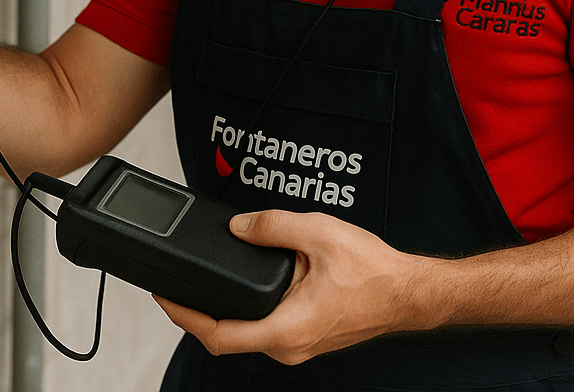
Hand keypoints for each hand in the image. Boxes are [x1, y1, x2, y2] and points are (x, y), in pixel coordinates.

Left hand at [153, 209, 429, 365]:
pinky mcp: (306, 337)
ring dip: (227, 308)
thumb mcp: (317, 233)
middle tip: (177, 286)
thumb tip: (239, 227)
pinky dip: (250, 307)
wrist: (409, 293)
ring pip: (248, 331)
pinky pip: (267, 326)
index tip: (164, 298)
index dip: (184, 317)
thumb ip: (272, 226)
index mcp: (285, 330)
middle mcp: (288, 347)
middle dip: (199, 311)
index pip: (218, 335)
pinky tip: (247, 283)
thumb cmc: (374, 272)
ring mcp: (298, 346)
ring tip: (207, 281)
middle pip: (227, 336)